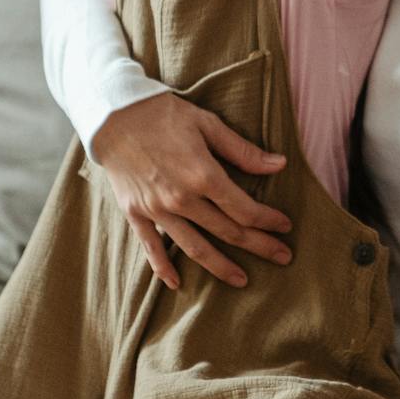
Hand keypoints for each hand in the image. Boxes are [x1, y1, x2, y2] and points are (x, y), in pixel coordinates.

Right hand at [90, 90, 293, 288]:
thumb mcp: (208, 124)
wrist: (113, 114)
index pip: (245, 209)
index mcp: (203, 175)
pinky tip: (177, 284)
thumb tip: (279, 165)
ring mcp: (157, 209)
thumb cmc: (164, 114)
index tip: (285, 226)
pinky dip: (163, 268)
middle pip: (227, 231)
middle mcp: (181, 199)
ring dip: (220, 266)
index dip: (268, 220)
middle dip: (258, 245)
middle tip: (283, 256)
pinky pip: (151, 247)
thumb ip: (243, 151)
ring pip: (194, 247)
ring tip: (242, 280)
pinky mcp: (135, 213)